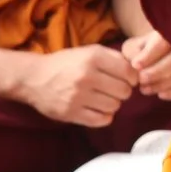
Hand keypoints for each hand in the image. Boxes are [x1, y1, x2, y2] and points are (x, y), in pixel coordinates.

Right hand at [15, 45, 135, 126]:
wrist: (33, 78)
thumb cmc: (66, 63)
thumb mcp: (90, 52)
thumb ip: (114, 58)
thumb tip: (137, 70)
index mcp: (94, 59)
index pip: (129, 72)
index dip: (133, 78)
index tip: (129, 80)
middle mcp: (86, 77)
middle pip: (123, 91)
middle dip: (124, 92)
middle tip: (117, 90)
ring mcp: (77, 97)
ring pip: (114, 106)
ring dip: (114, 104)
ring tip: (106, 99)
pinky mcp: (70, 114)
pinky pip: (100, 120)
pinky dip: (105, 117)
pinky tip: (100, 110)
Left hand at [119, 31, 170, 99]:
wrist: (164, 51)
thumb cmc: (145, 49)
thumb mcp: (135, 45)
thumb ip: (133, 53)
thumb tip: (136, 67)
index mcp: (169, 32)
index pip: (162, 42)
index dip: (150, 54)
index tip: (136, 65)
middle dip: (157, 72)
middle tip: (142, 79)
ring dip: (162, 84)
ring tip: (144, 89)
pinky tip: (160, 94)